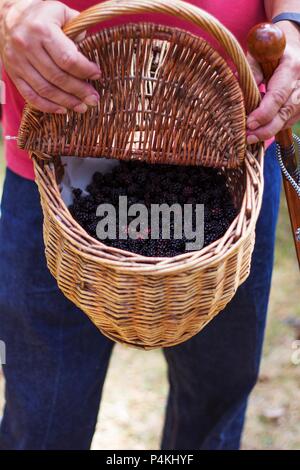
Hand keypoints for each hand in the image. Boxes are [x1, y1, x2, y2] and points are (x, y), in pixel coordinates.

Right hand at [0, 0, 100, 113]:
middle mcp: (27, 45)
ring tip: (82, 107)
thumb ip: (78, 31)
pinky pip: (31, 96)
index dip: (84, 70)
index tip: (97, 75)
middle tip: (94, 99)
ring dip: (67, 102)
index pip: (67, 58)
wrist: (8, 17)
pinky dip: (48, 106)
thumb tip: (90, 55)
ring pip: (45, 90)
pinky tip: (62, 109)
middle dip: (79, 91)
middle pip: (58, 77)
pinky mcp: (13, 73)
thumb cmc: (41, 16)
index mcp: (42, 29)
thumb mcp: (61, 13)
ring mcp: (18, 61)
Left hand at [246, 21, 299, 143]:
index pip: (278, 96)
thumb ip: (251, 70)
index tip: (249, 123)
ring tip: (250, 137)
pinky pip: (288, 122)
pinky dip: (274, 128)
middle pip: (285, 113)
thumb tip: (240, 88)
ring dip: (268, 131)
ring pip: (287, 120)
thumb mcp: (259, 55)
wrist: (292, 54)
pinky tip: (260, 130)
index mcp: (292, 67)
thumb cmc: (271, 55)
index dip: (263, 112)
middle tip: (248, 137)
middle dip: (265, 129)